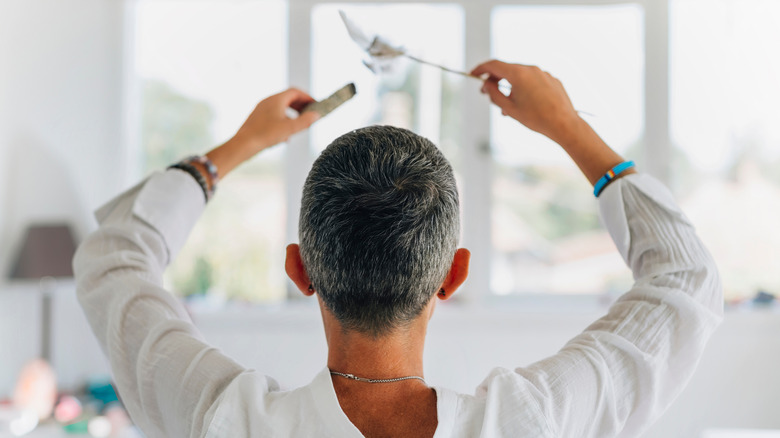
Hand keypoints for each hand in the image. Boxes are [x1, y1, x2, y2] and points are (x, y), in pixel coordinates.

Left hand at [205, 88, 319, 179]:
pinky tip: (285, 136)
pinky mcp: (257, 119)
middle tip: (309, 114)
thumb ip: (305, 121)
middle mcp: (268, 101)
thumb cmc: (265, 134)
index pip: (295, 92)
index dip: (307, 97)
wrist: (243, 144)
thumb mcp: (289, 128)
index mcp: (276, 99)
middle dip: (300, 106)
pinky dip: (283, 120)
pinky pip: (273, 116)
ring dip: (292, 114)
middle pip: (288, 99)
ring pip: (280, 108)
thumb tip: (317, 115)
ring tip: (299, 125)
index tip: (315, 104)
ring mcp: (261, 109)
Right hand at [472, 60, 632, 185]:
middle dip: (495, 80)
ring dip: (510, 87)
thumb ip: (494, 94)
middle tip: (487, 92)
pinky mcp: (552, 80)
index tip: (474, 74)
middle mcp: (531, 69)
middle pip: (507, 69)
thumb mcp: (509, 108)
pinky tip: (525, 104)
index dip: (481, 69)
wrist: (564, 124)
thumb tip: (487, 85)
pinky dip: (524, 88)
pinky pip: (533, 80)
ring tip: (508, 106)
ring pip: (521, 76)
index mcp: (519, 74)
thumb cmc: (537, 118)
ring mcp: (543, 73)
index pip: (494, 65)